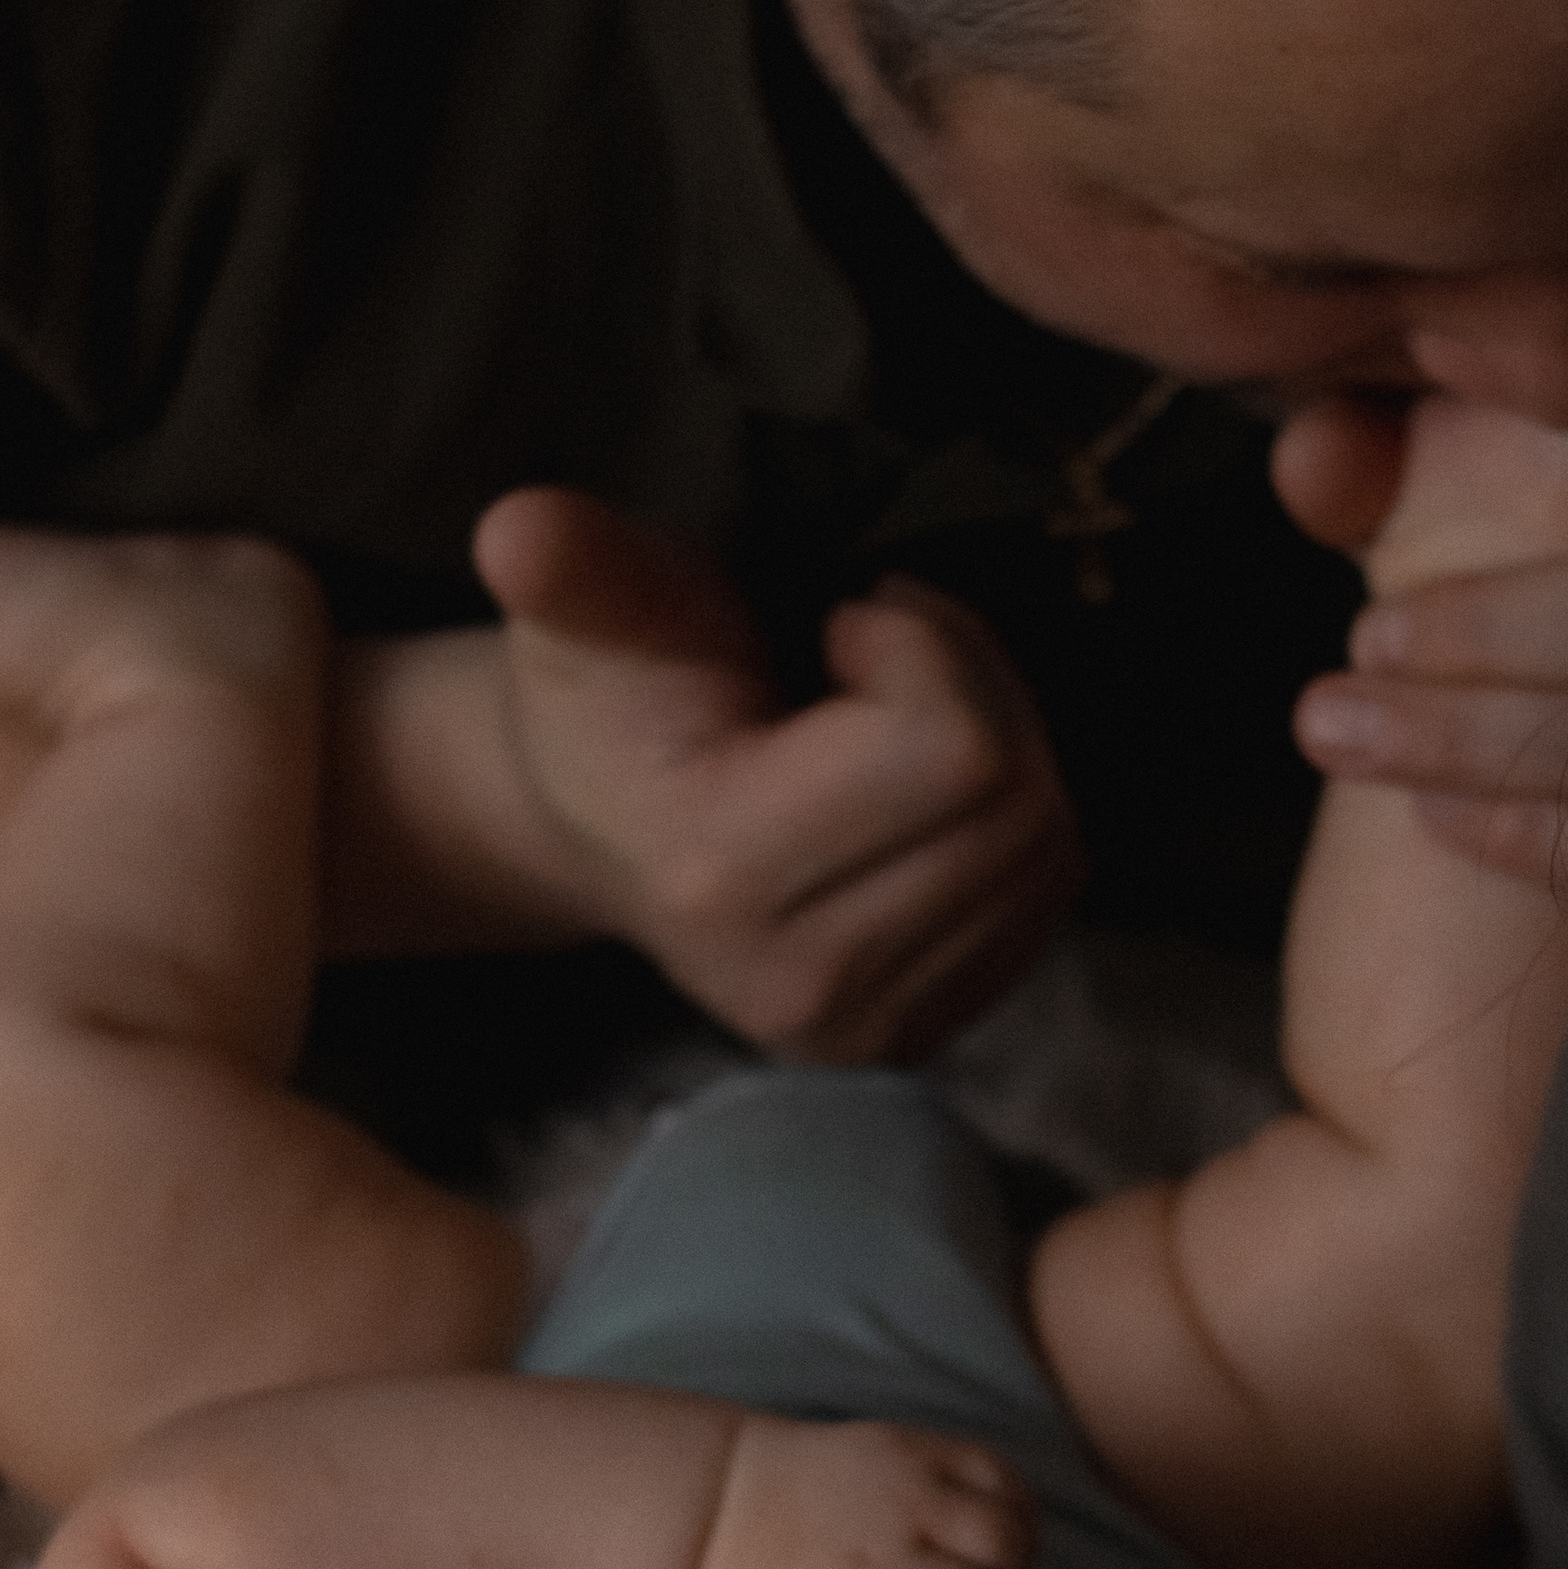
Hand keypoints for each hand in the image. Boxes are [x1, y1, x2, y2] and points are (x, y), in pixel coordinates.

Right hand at [475, 490, 1082, 1057]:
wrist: (600, 824)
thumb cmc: (613, 696)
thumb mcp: (588, 611)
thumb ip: (574, 567)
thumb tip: (519, 530)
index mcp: (720, 874)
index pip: (954, 751)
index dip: (923, 648)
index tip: (846, 624)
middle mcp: (801, 984)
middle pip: (1013, 801)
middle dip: (971, 690)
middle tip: (880, 659)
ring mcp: (864, 1030)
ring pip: (1044, 847)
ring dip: (1003, 749)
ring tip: (895, 721)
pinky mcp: (916, 1039)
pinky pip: (1048, 895)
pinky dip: (1013, 819)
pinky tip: (920, 796)